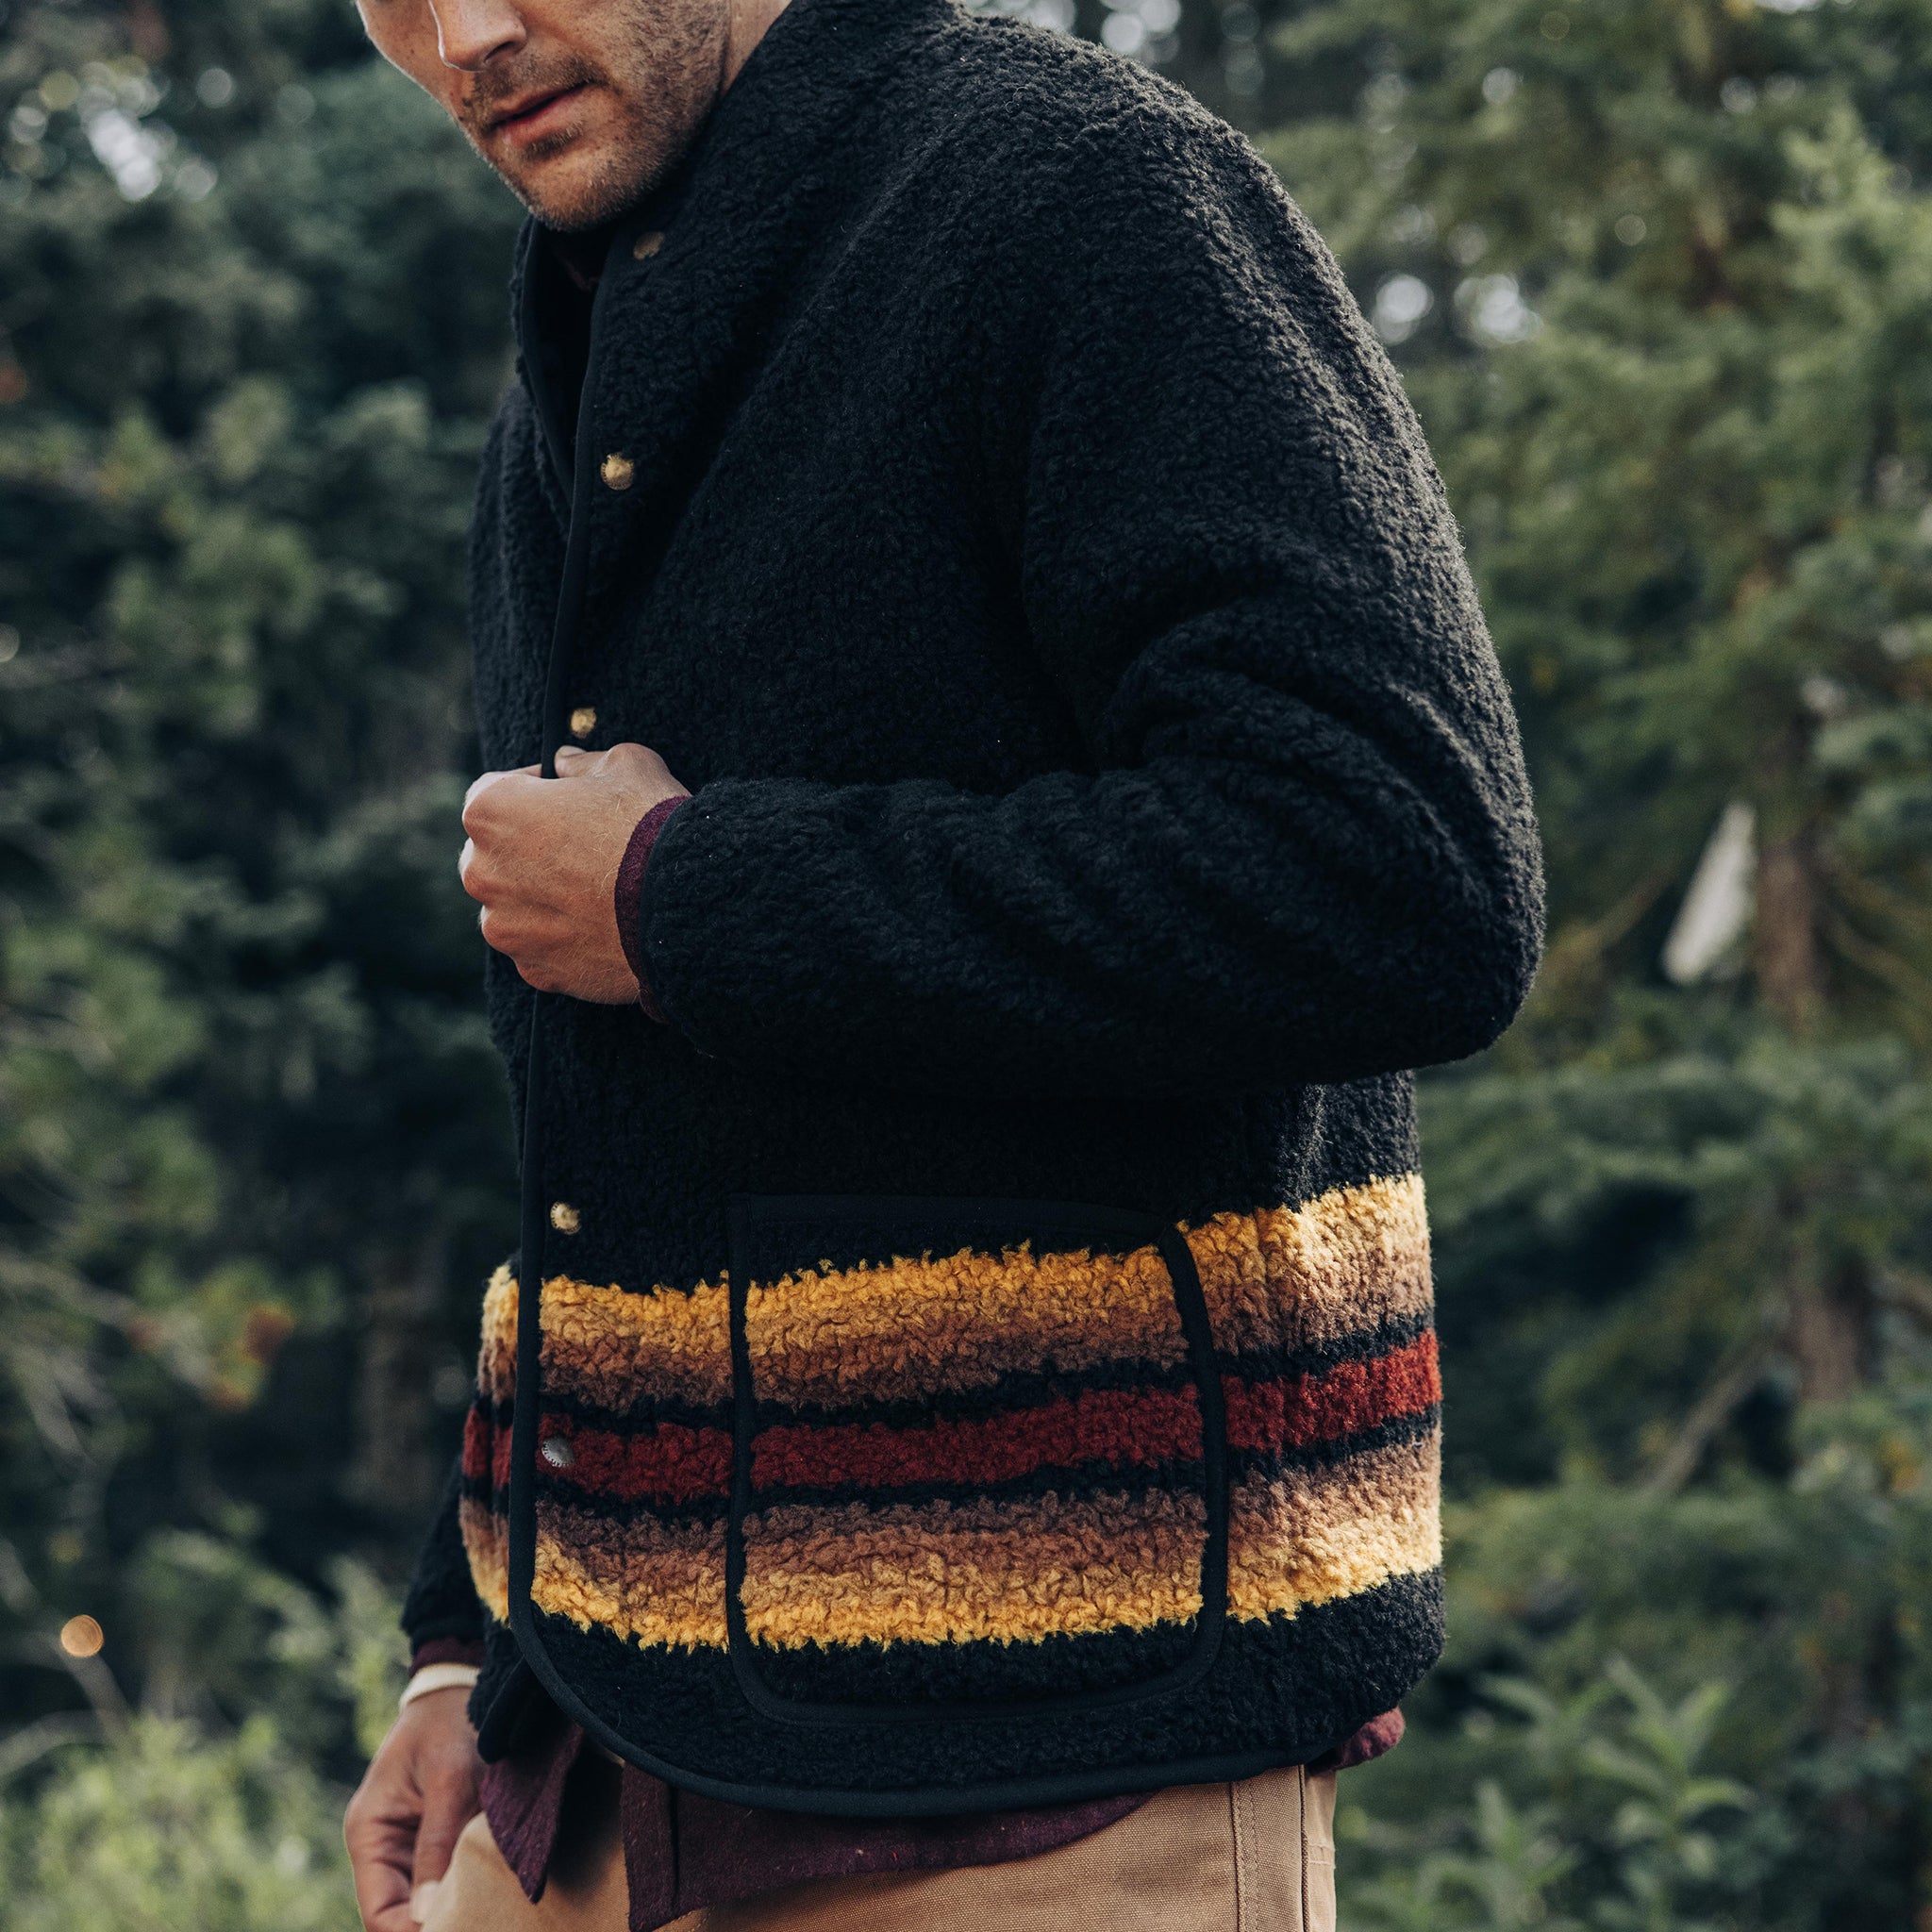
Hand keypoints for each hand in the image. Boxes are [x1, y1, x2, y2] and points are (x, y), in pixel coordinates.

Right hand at [343, 1687, 484, 1930]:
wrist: (459, 1686)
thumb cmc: (449, 1723)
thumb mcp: (449, 1778)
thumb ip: (437, 1844)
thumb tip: (426, 1913)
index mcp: (369, 1833)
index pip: (380, 1914)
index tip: (459, 1928)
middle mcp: (382, 1847)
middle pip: (399, 1915)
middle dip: (436, 1923)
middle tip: (479, 1921)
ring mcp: (408, 1845)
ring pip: (424, 1901)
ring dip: (452, 1906)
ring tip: (487, 1909)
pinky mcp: (435, 1838)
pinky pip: (444, 1878)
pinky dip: (464, 1887)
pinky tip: (491, 1891)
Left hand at [460, 742, 689, 1001]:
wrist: (686, 907)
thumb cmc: (652, 827)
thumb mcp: (626, 765)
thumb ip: (583, 762)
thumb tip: (565, 765)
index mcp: (492, 812)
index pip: (491, 791)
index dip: (531, 789)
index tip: (563, 797)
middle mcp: (483, 872)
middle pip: (493, 855)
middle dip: (527, 849)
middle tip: (582, 848)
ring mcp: (505, 927)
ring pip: (512, 906)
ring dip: (540, 898)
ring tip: (596, 894)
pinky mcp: (534, 969)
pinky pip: (538, 948)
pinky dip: (561, 938)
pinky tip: (603, 926)